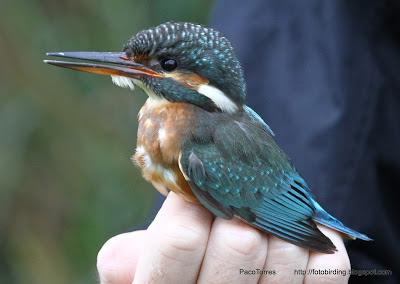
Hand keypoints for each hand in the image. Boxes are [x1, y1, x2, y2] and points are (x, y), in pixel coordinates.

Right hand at [97, 192, 349, 282]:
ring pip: (286, 249)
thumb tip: (120, 254)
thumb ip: (132, 255)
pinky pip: (327, 265)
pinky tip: (295, 243)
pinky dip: (313, 241)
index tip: (196, 186)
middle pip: (240, 241)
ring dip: (274, 224)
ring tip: (262, 227)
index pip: (179, 240)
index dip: (189, 202)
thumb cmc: (181, 273)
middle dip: (234, 211)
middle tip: (230, 208)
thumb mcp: (145, 267)